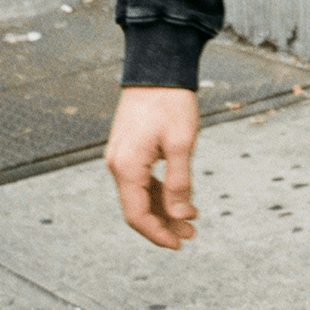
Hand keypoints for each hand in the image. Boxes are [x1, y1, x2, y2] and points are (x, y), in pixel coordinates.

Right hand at [105, 86, 199, 248]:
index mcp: (127, 167)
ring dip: (163, 208)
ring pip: (140, 194)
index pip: (136, 215)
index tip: (179, 243)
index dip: (157, 233)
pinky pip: (141, 179)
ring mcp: (121, 156)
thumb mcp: (181, 143)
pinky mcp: (128, 147)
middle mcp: (117, 164)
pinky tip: (180, 196)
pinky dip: (159, 191)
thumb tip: (181, 215)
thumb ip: (179, 182)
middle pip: (137, 207)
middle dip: (164, 223)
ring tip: (191, 217)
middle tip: (192, 232)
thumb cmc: (171, 102)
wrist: (157, 66)